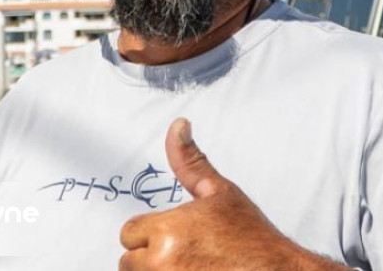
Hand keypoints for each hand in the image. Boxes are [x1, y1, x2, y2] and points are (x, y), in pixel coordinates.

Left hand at [118, 118, 350, 270]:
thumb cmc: (252, 238)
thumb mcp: (220, 192)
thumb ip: (190, 162)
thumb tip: (179, 126)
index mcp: (168, 230)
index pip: (130, 232)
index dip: (152, 232)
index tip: (178, 235)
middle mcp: (162, 262)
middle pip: (130, 260)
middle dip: (152, 256)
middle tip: (188, 253)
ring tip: (191, 266)